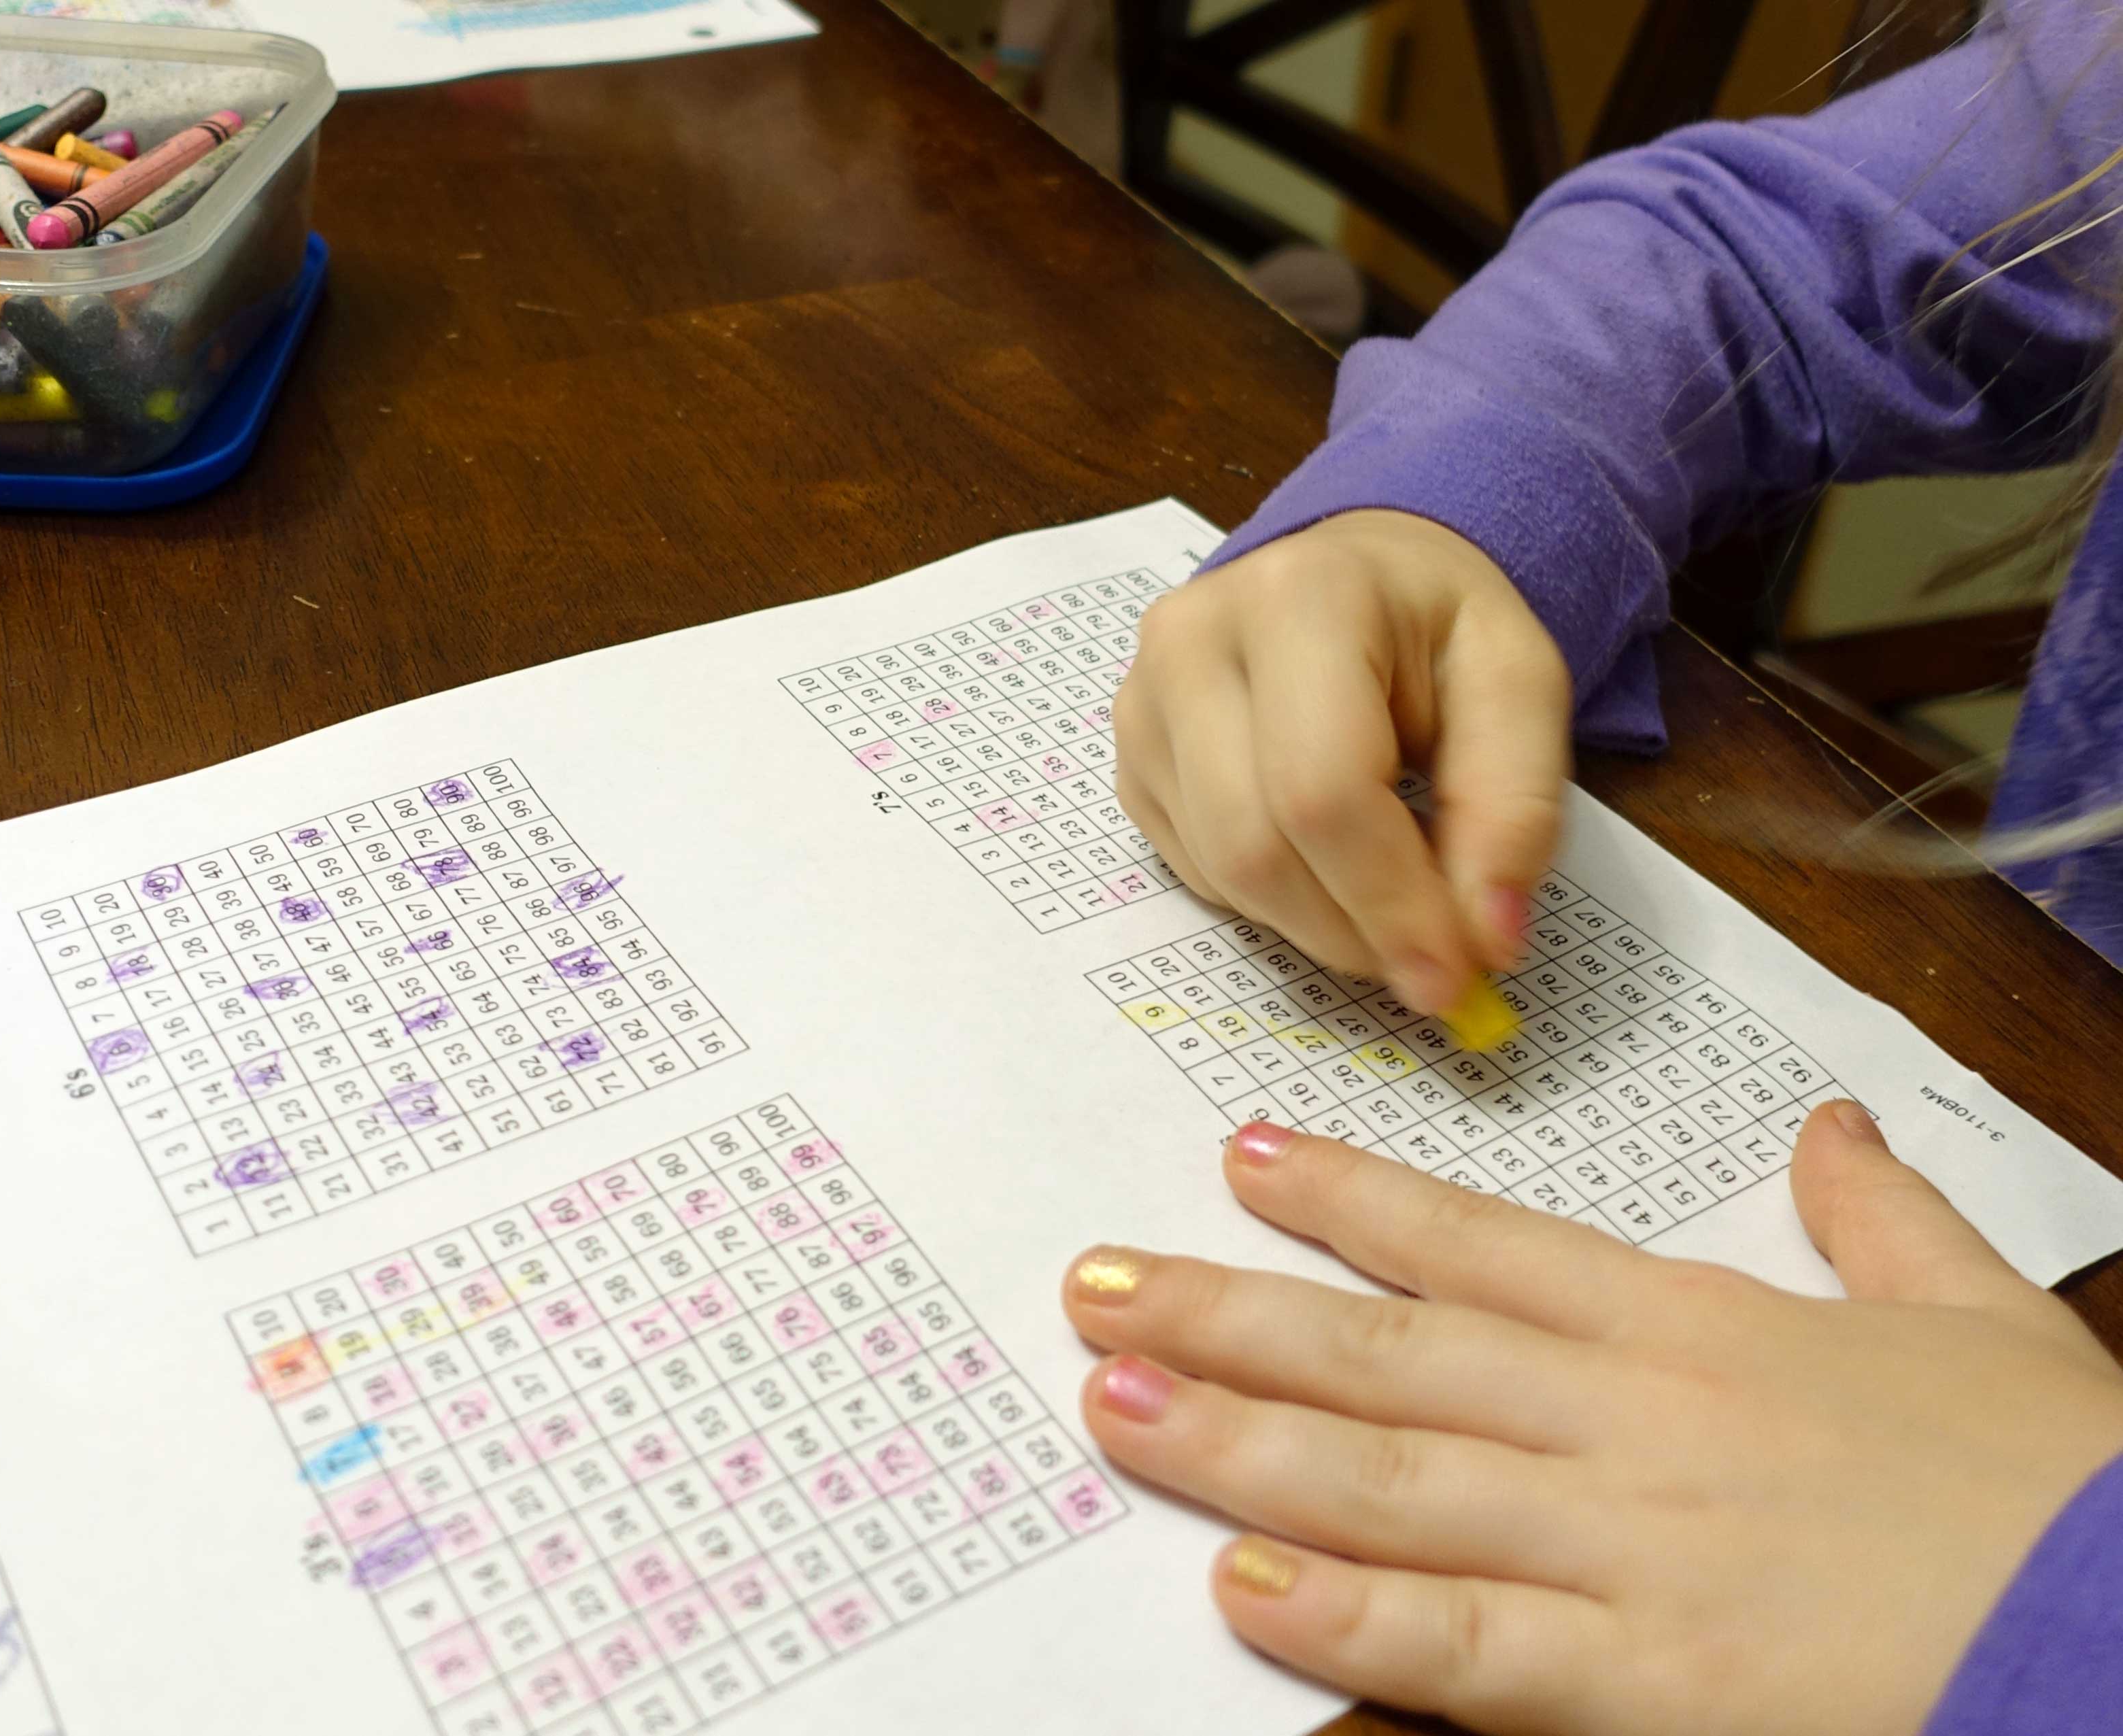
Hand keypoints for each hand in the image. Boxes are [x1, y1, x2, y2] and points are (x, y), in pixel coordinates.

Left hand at [1062, 1103, 2122, 1735]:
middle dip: (1231, 1312)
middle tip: (1096, 1282)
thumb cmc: (2061, 1493)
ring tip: (1114, 1400)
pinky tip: (1239, 1581)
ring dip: (1239, 1439)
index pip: (1483, 1244)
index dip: (1351, 1197)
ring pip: (1391, 1477)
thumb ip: (1882, 1223)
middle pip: (1392, 1350)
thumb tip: (1834, 1129)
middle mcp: (1632, 1422)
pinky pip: (1465, 1642)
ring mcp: (1627, 1552)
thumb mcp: (1980, 1322)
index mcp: (1698, 1330)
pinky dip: (1344, 1615)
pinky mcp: (1648, 1687)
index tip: (1240, 1157)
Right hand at [1116, 510, 1571, 1014]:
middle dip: (1352, 929)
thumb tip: (1487, 940)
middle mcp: (1192, 640)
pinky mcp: (1129, 753)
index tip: (1455, 978)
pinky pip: (1197, 871)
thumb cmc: (1436, 629)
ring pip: (1222, 872)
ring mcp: (1142, 700)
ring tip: (1387, 898)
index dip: (1388, 903)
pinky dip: (1272, 898)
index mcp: (1299, 598)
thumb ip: (1514, 809)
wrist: (1356, 574)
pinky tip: (1322, 856)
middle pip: (1256, 845)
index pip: (1323, 792)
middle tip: (1429, 960)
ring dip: (1317, 922)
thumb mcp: (1518, 686)